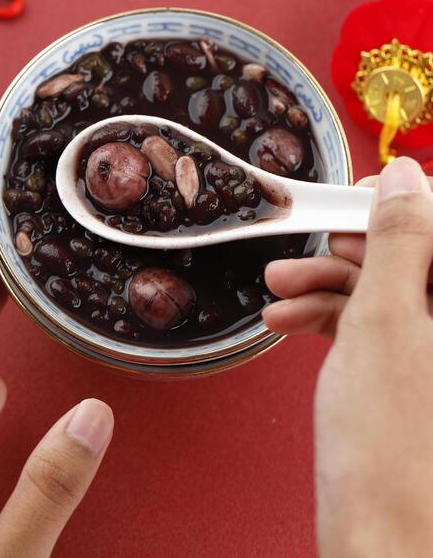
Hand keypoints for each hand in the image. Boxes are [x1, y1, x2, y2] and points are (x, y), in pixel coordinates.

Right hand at [263, 157, 432, 557]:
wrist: (382, 545)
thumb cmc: (389, 447)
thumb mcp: (384, 320)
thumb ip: (398, 239)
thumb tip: (405, 176)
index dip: (402, 201)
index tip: (357, 198)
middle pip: (415, 253)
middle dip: (353, 246)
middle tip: (308, 246)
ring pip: (391, 288)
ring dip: (331, 282)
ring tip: (278, 290)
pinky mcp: (418, 375)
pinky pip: (380, 325)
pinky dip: (334, 318)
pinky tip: (290, 321)